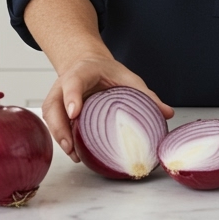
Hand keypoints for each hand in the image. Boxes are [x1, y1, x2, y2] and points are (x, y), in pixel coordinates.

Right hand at [41, 56, 173, 161]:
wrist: (87, 64)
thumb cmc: (107, 71)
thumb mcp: (128, 78)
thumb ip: (145, 95)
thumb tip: (167, 113)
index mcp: (82, 72)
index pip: (73, 83)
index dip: (72, 97)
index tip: (76, 113)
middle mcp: (64, 85)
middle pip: (54, 105)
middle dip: (60, 126)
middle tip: (71, 145)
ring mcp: (58, 97)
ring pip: (51, 117)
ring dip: (60, 136)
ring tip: (75, 155)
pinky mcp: (57, 110)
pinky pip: (54, 124)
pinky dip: (62, 139)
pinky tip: (76, 153)